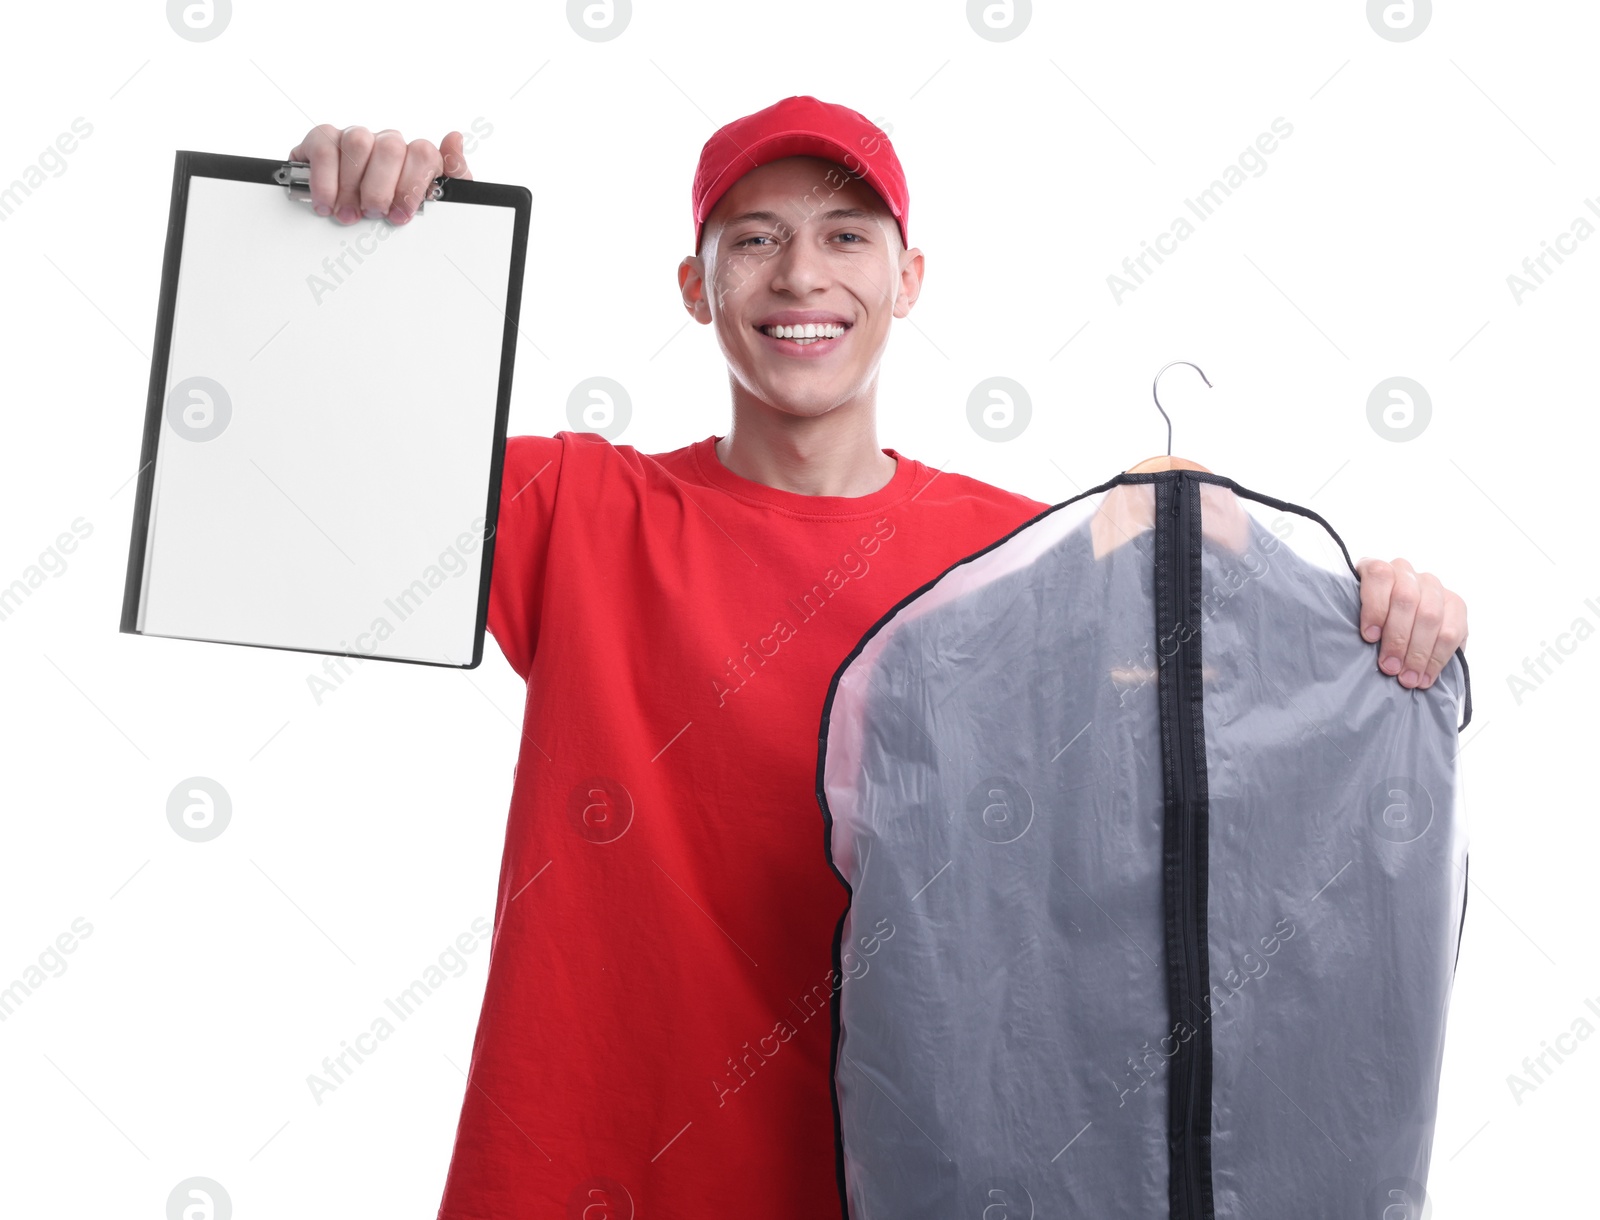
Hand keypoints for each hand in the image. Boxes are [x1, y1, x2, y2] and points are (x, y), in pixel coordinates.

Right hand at [287, 125, 474, 225]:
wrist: (355, 222)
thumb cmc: (396, 211)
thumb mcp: (436, 203)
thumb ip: (454, 174)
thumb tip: (455, 139)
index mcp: (415, 156)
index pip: (423, 154)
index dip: (412, 186)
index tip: (401, 214)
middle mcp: (386, 143)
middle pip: (390, 147)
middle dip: (381, 188)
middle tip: (373, 213)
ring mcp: (355, 138)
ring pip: (358, 142)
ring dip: (352, 185)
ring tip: (349, 213)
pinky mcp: (323, 139)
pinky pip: (323, 144)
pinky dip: (324, 178)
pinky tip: (326, 203)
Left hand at [1354, 557, 1467, 689]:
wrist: (1400, 626)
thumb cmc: (1369, 626)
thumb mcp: (1356, 620)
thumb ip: (1361, 625)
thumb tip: (1360, 647)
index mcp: (1377, 569)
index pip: (1379, 575)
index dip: (1375, 606)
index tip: (1369, 637)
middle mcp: (1406, 573)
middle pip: (1406, 599)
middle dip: (1397, 638)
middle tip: (1389, 667)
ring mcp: (1433, 586)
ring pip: (1430, 615)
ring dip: (1418, 652)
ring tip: (1407, 678)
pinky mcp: (1456, 604)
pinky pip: (1452, 631)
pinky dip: (1437, 658)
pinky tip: (1425, 676)